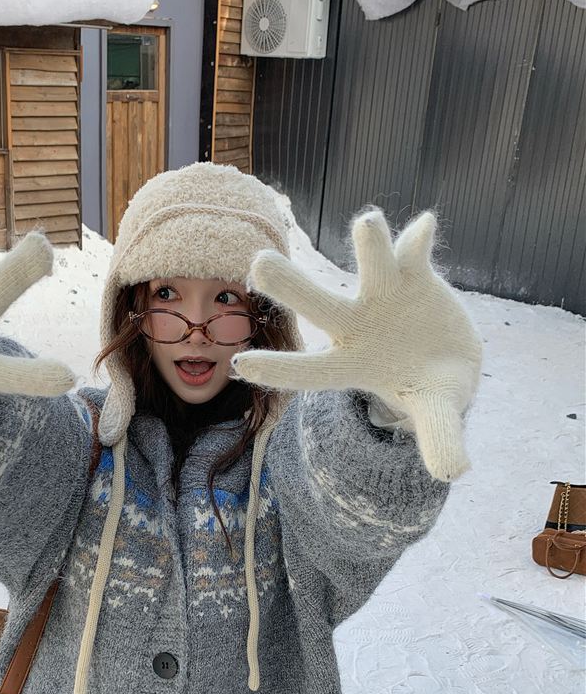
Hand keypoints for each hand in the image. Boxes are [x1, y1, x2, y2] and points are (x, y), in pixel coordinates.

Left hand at [230, 208, 482, 481]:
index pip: (309, 371)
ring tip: (368, 221)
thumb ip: (439, 438)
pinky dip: (417, 240)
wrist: (448, 359)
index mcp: (349, 365)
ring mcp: (384, 296)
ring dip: (370, 246)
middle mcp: (357, 324)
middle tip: (257, 262)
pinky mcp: (414, 275)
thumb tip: (454, 472)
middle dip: (290, 285)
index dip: (279, 369)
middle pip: (319, 305)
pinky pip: (414, 254)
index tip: (237, 365)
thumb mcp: (435, 415)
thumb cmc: (427, 392)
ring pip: (370, 267)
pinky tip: (425, 227)